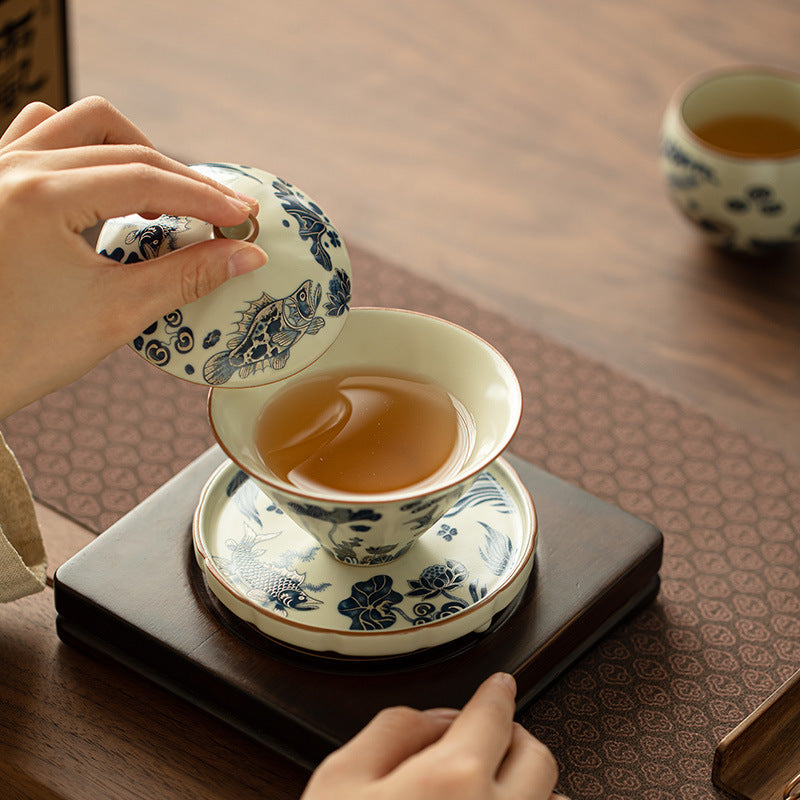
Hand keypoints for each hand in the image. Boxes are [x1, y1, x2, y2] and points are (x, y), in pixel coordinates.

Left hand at [0, 96, 267, 417]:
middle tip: (220, 213)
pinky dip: (83, 148)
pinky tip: (104, 182)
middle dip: (180, 179)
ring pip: (80, 124)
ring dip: (131, 150)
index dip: (204, 197)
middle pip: (121, 146)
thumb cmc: (24, 351)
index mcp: (40, 197)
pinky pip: (39, 132)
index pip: (145, 179)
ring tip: (160, 196)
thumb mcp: (117, 313)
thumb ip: (188, 276)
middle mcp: (11, 168)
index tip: (243, 217)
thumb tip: (246, 255)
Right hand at [301, 672, 562, 799]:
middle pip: (539, 757)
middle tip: (492, 736)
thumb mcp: (340, 780)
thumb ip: (395, 730)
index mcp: (455, 779)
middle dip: (516, 737)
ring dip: (532, 788)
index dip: (496, 693)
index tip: (500, 687)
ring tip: (496, 788)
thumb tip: (438, 718)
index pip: (494, 715)